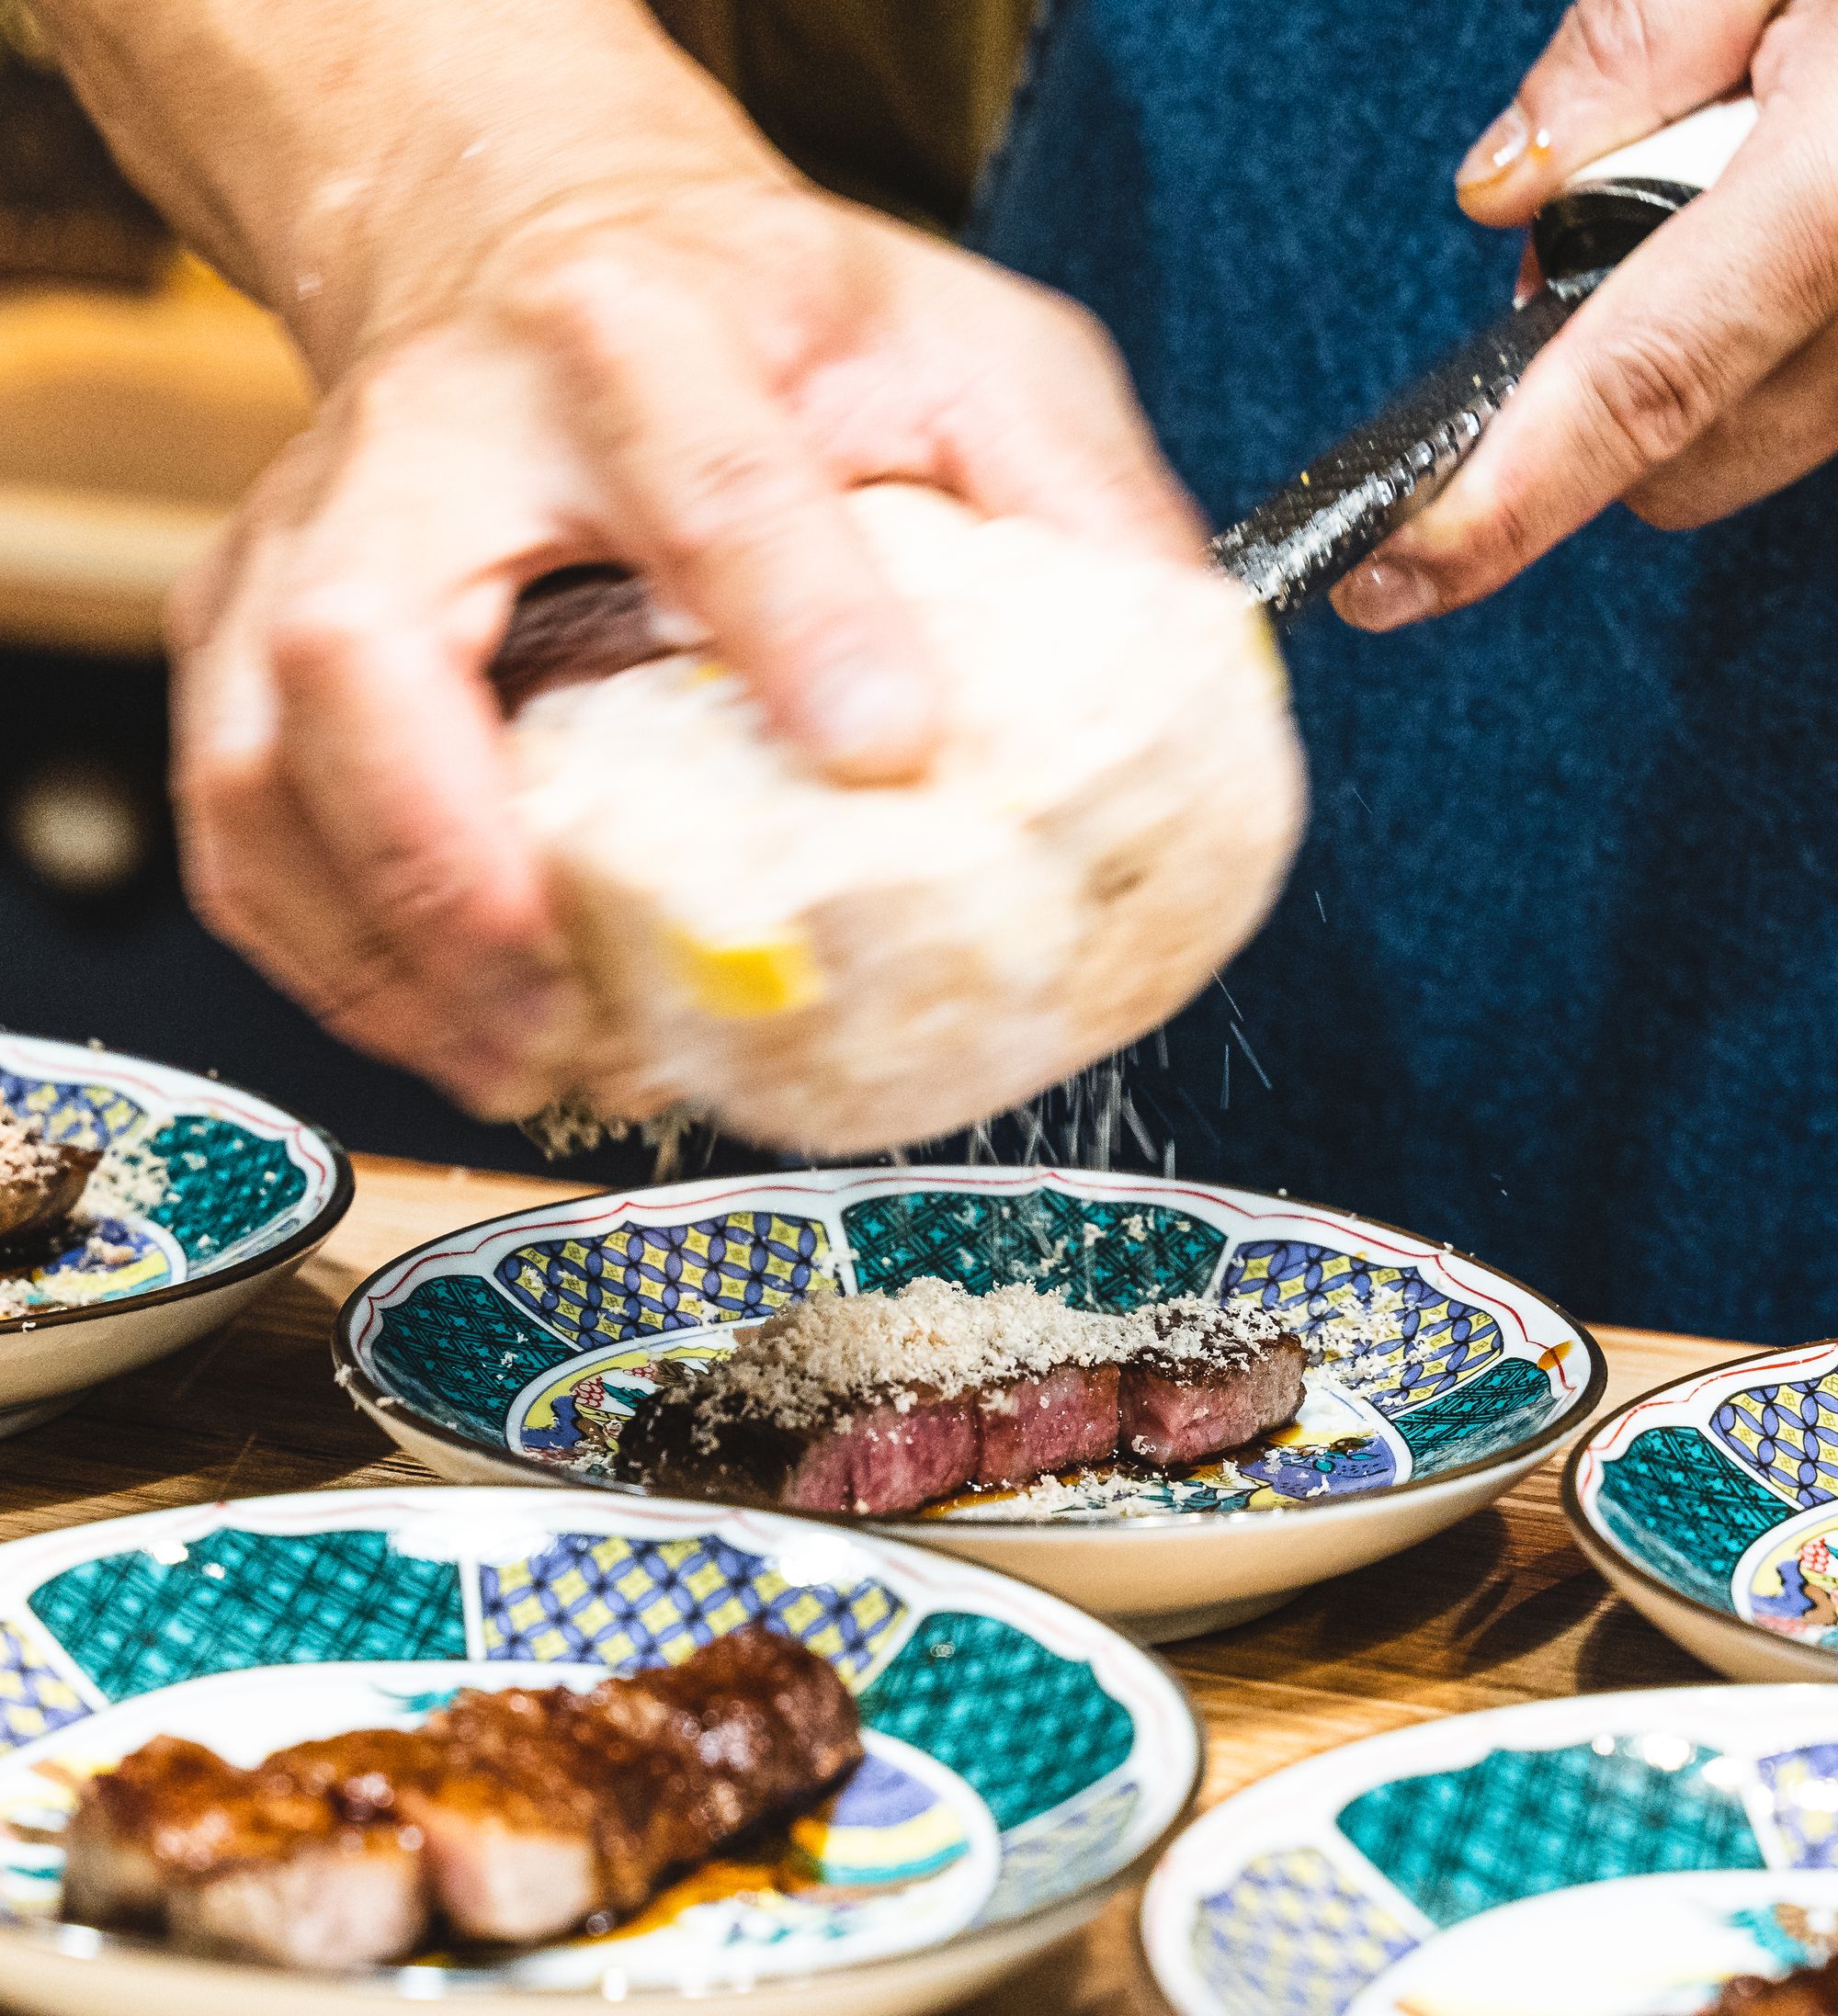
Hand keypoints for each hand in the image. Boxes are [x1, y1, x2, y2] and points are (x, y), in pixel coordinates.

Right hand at [169, 132, 1200, 1116]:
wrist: (536, 257)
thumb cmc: (752, 322)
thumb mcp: (959, 348)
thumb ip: (1071, 496)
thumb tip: (1189, 697)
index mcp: (634, 348)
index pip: (700, 480)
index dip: (783, 617)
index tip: (882, 750)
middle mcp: (436, 447)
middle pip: (363, 656)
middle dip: (455, 871)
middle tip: (571, 1024)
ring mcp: (310, 547)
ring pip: (260, 781)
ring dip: (386, 965)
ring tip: (534, 1069)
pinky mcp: (252, 637)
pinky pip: (243, 835)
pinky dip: (340, 965)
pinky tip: (463, 1032)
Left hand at [1332, 0, 1837, 631]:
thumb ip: (1640, 37)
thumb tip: (1502, 189)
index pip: (1633, 391)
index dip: (1491, 509)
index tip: (1383, 579)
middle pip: (1677, 457)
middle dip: (1599, 379)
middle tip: (1620, 198)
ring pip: (1751, 437)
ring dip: (1699, 350)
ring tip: (1753, 168)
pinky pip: (1822, 398)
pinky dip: (1778, 335)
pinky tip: (1814, 208)